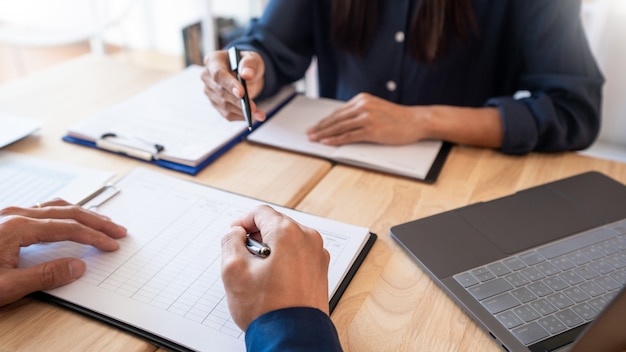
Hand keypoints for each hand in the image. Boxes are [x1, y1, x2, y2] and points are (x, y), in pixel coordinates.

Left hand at [0, 199, 126, 305]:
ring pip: (56, 207)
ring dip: (82, 214)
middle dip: (96, 222)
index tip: (111, 244)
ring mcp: (9, 214)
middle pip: (67, 212)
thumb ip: (44, 276)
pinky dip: (64, 213)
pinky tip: (70, 219)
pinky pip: (43, 209)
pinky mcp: (5, 220)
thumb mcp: (6, 286)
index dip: (94, 236)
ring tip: (101, 222)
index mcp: (17, 227)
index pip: (68, 228)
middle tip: (118, 230)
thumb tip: (78, 268)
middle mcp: (15, 214)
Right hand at [201, 49, 266, 121]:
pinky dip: (241, 116)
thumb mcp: (252, 59)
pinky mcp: (215, 104)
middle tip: (253, 108)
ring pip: (224, 105)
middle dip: (238, 101)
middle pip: (221, 92)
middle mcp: (207, 76)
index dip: (229, 84)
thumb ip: (250, 64)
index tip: (241, 93)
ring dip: (242, 111)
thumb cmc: (247, 64)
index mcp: (213, 60)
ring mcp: (210, 92)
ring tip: (259, 114)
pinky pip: (227, 114)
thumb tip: (247, 74)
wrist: (246, 74)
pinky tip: (254, 116)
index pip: (218, 75)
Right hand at [221, 205, 329, 330]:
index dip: (242, 222)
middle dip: (256, 238)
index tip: (234, 234)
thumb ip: (230, 242)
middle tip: (242, 257)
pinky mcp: (321, 271)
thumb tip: (236, 233)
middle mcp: (308, 239)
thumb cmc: (267, 308)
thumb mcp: (234, 270)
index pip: (260, 213)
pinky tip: (272, 282)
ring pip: (287, 242)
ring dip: (270, 250)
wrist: (292, 337)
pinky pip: (298, 256)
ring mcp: (318, 256)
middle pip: (276, 226)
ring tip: (257, 274)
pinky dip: (284, 261)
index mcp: (288, 233)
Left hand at [306, 93, 426, 144]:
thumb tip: (343, 122)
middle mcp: (363, 106)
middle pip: (336, 119)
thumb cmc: (398, 117)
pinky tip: (327, 142)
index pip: (338, 111)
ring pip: (339, 127)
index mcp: (362, 99)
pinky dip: (335, 140)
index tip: (315, 126)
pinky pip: (349, 136)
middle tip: (308, 133)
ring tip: (314, 139)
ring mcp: (367, 118)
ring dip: (324, 134)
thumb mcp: (376, 108)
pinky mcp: (371, 130)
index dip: (324, 120)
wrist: (416, 121)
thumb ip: (361, 112)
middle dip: (320, 127)